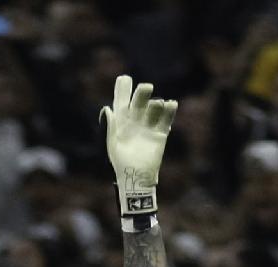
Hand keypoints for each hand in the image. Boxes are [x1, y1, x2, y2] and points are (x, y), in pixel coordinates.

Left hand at [100, 75, 176, 216]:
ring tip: (157, 104)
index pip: (121, 101)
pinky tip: (170, 104)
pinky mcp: (160, 134)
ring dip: (156, 104)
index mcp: (120, 121)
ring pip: (153, 108)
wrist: (134, 177)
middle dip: (142, 94)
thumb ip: (109, 126)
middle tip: (146, 88)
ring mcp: (148, 126)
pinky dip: (169, 111)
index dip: (122, 90)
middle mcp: (135, 120)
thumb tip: (107, 109)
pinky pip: (166, 119)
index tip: (124, 78)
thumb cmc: (120, 162)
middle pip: (140, 102)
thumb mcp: (112, 143)